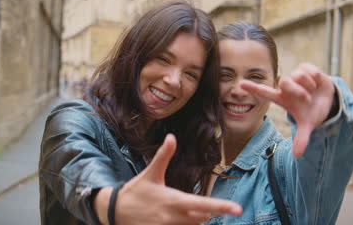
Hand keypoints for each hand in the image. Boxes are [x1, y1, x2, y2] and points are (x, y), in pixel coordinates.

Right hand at [94, 134, 242, 224]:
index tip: (238, 209)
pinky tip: (178, 217)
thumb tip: (172, 137)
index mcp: (172, 200)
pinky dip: (185, 224)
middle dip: (204, 210)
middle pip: (201, 218)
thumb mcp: (151, 173)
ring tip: (181, 209)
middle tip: (195, 203)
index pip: (202, 204)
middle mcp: (172, 217)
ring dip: (194, 219)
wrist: (114, 211)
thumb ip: (164, 156)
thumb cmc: (136, 191)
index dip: (221, 206)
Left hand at [240, 63, 335, 157]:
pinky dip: (317, 79)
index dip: (253, 88)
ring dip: (309, 86)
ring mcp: (294, 75)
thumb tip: (297, 156)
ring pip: (299, 75)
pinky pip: (310, 71)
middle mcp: (285, 86)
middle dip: (299, 91)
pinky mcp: (305, 67)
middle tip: (307, 99)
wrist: (328, 101)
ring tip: (312, 91)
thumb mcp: (307, 125)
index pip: (264, 92)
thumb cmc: (311, 111)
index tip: (240, 84)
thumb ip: (301, 139)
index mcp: (281, 99)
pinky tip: (317, 83)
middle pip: (285, 81)